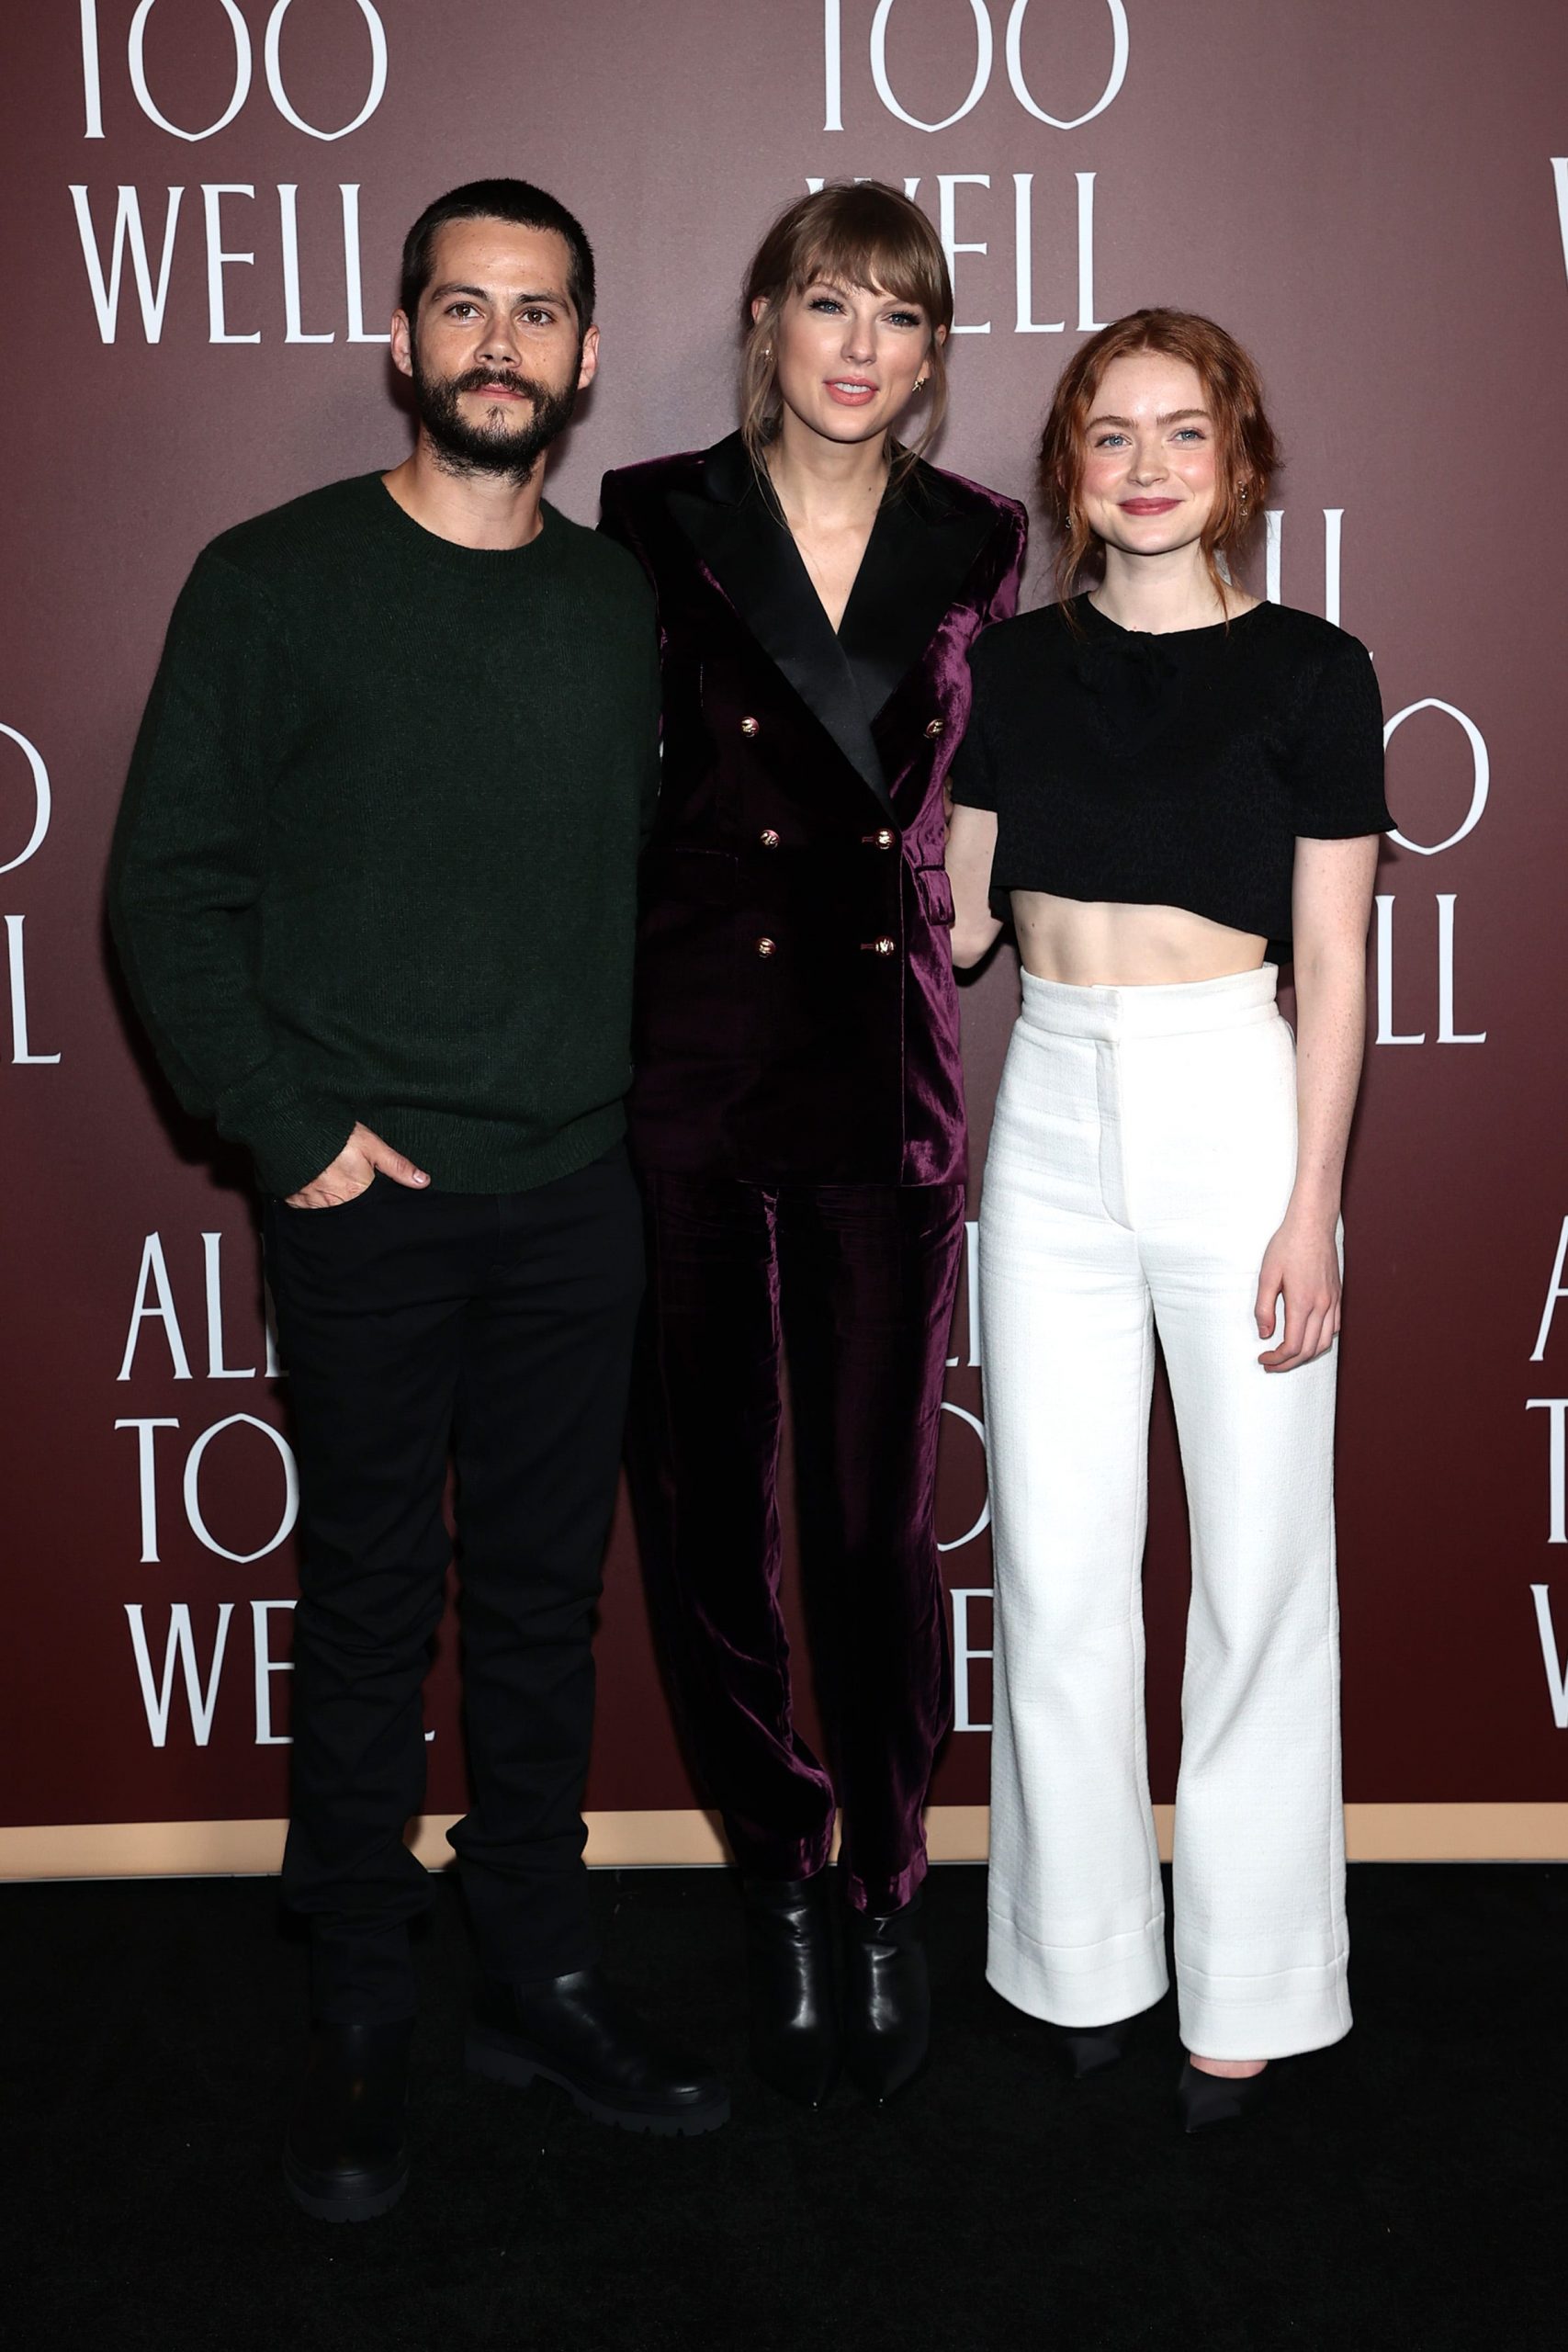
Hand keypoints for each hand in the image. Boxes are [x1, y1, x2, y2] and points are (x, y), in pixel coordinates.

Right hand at [285, 1122, 429, 1209]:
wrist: (291, 1127)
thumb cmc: (335, 1135)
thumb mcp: (372, 1145)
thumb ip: (397, 1166)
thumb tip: (423, 1182)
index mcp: (357, 1193)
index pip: (371, 1208)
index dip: (372, 1202)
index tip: (370, 1194)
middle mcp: (335, 1203)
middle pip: (349, 1210)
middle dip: (352, 1202)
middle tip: (347, 1183)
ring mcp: (312, 1204)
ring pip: (328, 1210)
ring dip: (332, 1201)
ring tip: (332, 1183)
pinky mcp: (294, 1200)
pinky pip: (307, 1208)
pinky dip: (313, 1200)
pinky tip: (315, 1185)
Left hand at [1254, 1213, 1339, 1371]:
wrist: (1312, 1225)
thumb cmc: (1287, 1246)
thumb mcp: (1267, 1275)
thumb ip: (1264, 1308)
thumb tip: (1265, 1334)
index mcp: (1302, 1302)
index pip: (1292, 1346)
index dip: (1277, 1359)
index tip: (1263, 1358)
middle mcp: (1322, 1306)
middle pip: (1308, 1350)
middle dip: (1288, 1363)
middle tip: (1270, 1363)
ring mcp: (1333, 1301)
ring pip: (1324, 1343)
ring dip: (1305, 1355)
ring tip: (1286, 1356)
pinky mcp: (1337, 1296)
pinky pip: (1334, 1328)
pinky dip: (1320, 1341)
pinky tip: (1306, 1338)